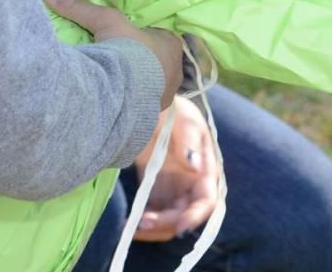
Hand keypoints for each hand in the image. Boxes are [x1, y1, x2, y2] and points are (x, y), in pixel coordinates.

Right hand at [41, 0, 181, 109]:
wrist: (124, 93)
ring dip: (135, 79)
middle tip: (119, 53)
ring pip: (149, 82)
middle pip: (155, 59)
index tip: (128, 32)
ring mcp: (164, 95)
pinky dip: (129, 97)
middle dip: (139, 57)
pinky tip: (115, 94)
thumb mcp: (104, 21)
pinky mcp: (151, 114)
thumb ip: (79, 7)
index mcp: (172, 45)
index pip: (161, 35)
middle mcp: (175, 71)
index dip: (144, 33)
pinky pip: (140, 102)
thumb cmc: (127, 50)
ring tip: (114, 75)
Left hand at [130, 97, 219, 241]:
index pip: (206, 202)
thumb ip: (188, 140)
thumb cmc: (172, 109)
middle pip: (184, 216)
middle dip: (166, 223)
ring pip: (168, 221)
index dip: (196, 217)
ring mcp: (173, 191)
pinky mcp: (155, 191)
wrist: (150, 103)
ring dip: (153, 227)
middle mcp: (191, 186)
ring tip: (131, 225)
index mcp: (205, 171)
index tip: (180, 227)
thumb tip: (195, 165)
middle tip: (142, 222)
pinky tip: (125, 224)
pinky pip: (152, 213)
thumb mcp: (182, 118)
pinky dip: (141, 221)